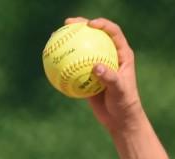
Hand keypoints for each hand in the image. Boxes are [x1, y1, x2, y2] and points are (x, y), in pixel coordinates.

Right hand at [64, 17, 143, 133]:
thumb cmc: (125, 105)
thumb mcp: (120, 91)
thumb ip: (110, 78)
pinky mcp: (88, 74)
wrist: (120, 120)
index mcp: (122, 55)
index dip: (102, 24)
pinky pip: (73, 64)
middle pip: (95, 34)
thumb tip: (96, 67)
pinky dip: (63, 60)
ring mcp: (98, 64)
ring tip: (54, 34)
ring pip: (82, 47)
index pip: (113, 33)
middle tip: (68, 23)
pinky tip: (50, 57)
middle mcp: (110, 56)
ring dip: (68, 39)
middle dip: (81, 24)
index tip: (89, 25)